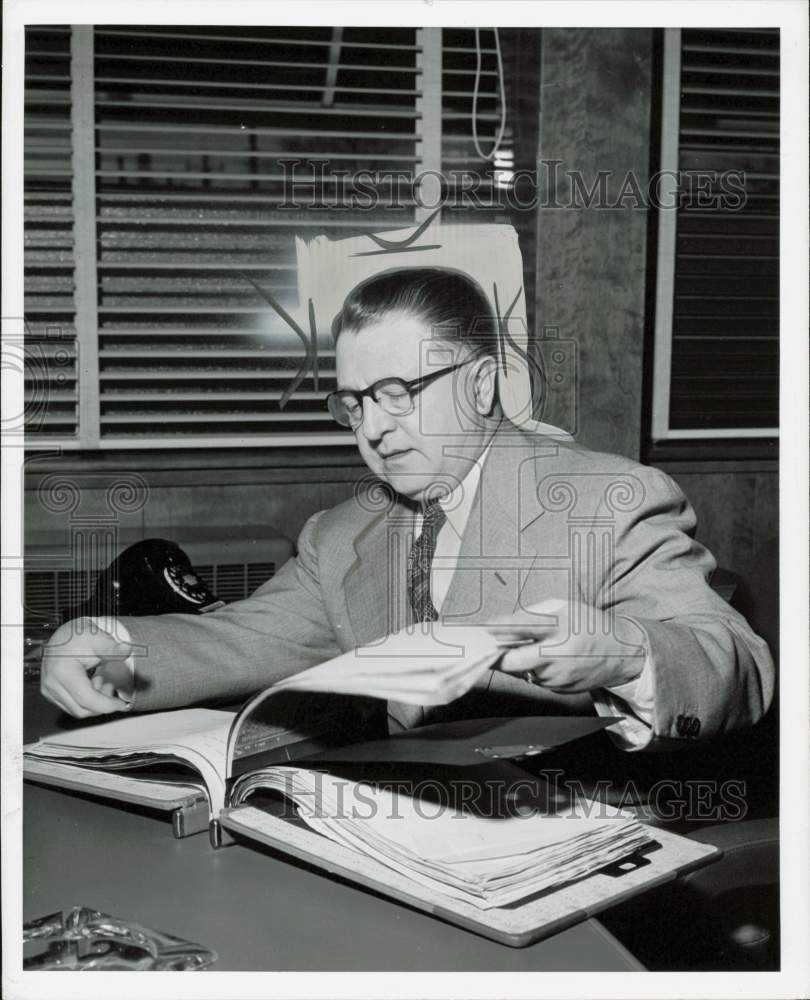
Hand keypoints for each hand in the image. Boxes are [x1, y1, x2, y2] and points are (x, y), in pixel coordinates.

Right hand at [40, 619, 133, 717]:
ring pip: (77, 710)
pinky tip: (93, 683)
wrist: (64, 634)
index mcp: (62, 671)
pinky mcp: (50, 693)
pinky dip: (86, 700)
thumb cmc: (79, 636)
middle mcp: (52, 683)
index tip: (122, 703)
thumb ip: (114, 649)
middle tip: (111, 685)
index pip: (86, 699)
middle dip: (102, 703)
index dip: (107, 704)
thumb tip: (127, 649)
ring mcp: (49, 690)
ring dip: (94, 702)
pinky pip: (72, 705)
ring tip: (101, 680)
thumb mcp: (98, 639)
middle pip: (81, 709)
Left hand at [488, 599, 645, 692]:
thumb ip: (535, 615)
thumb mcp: (565, 608)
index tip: (485, 627)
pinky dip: (528, 669)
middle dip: (495, 655)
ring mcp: (558, 677)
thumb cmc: (590, 625)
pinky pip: (534, 678)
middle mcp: (559, 656)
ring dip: (512, 661)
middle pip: (513, 661)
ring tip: (514, 648)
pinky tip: (535, 659)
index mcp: (562, 628)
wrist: (622, 654)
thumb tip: (504, 625)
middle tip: (484, 647)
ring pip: (521, 672)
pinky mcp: (559, 690)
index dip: (501, 627)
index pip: (525, 627)